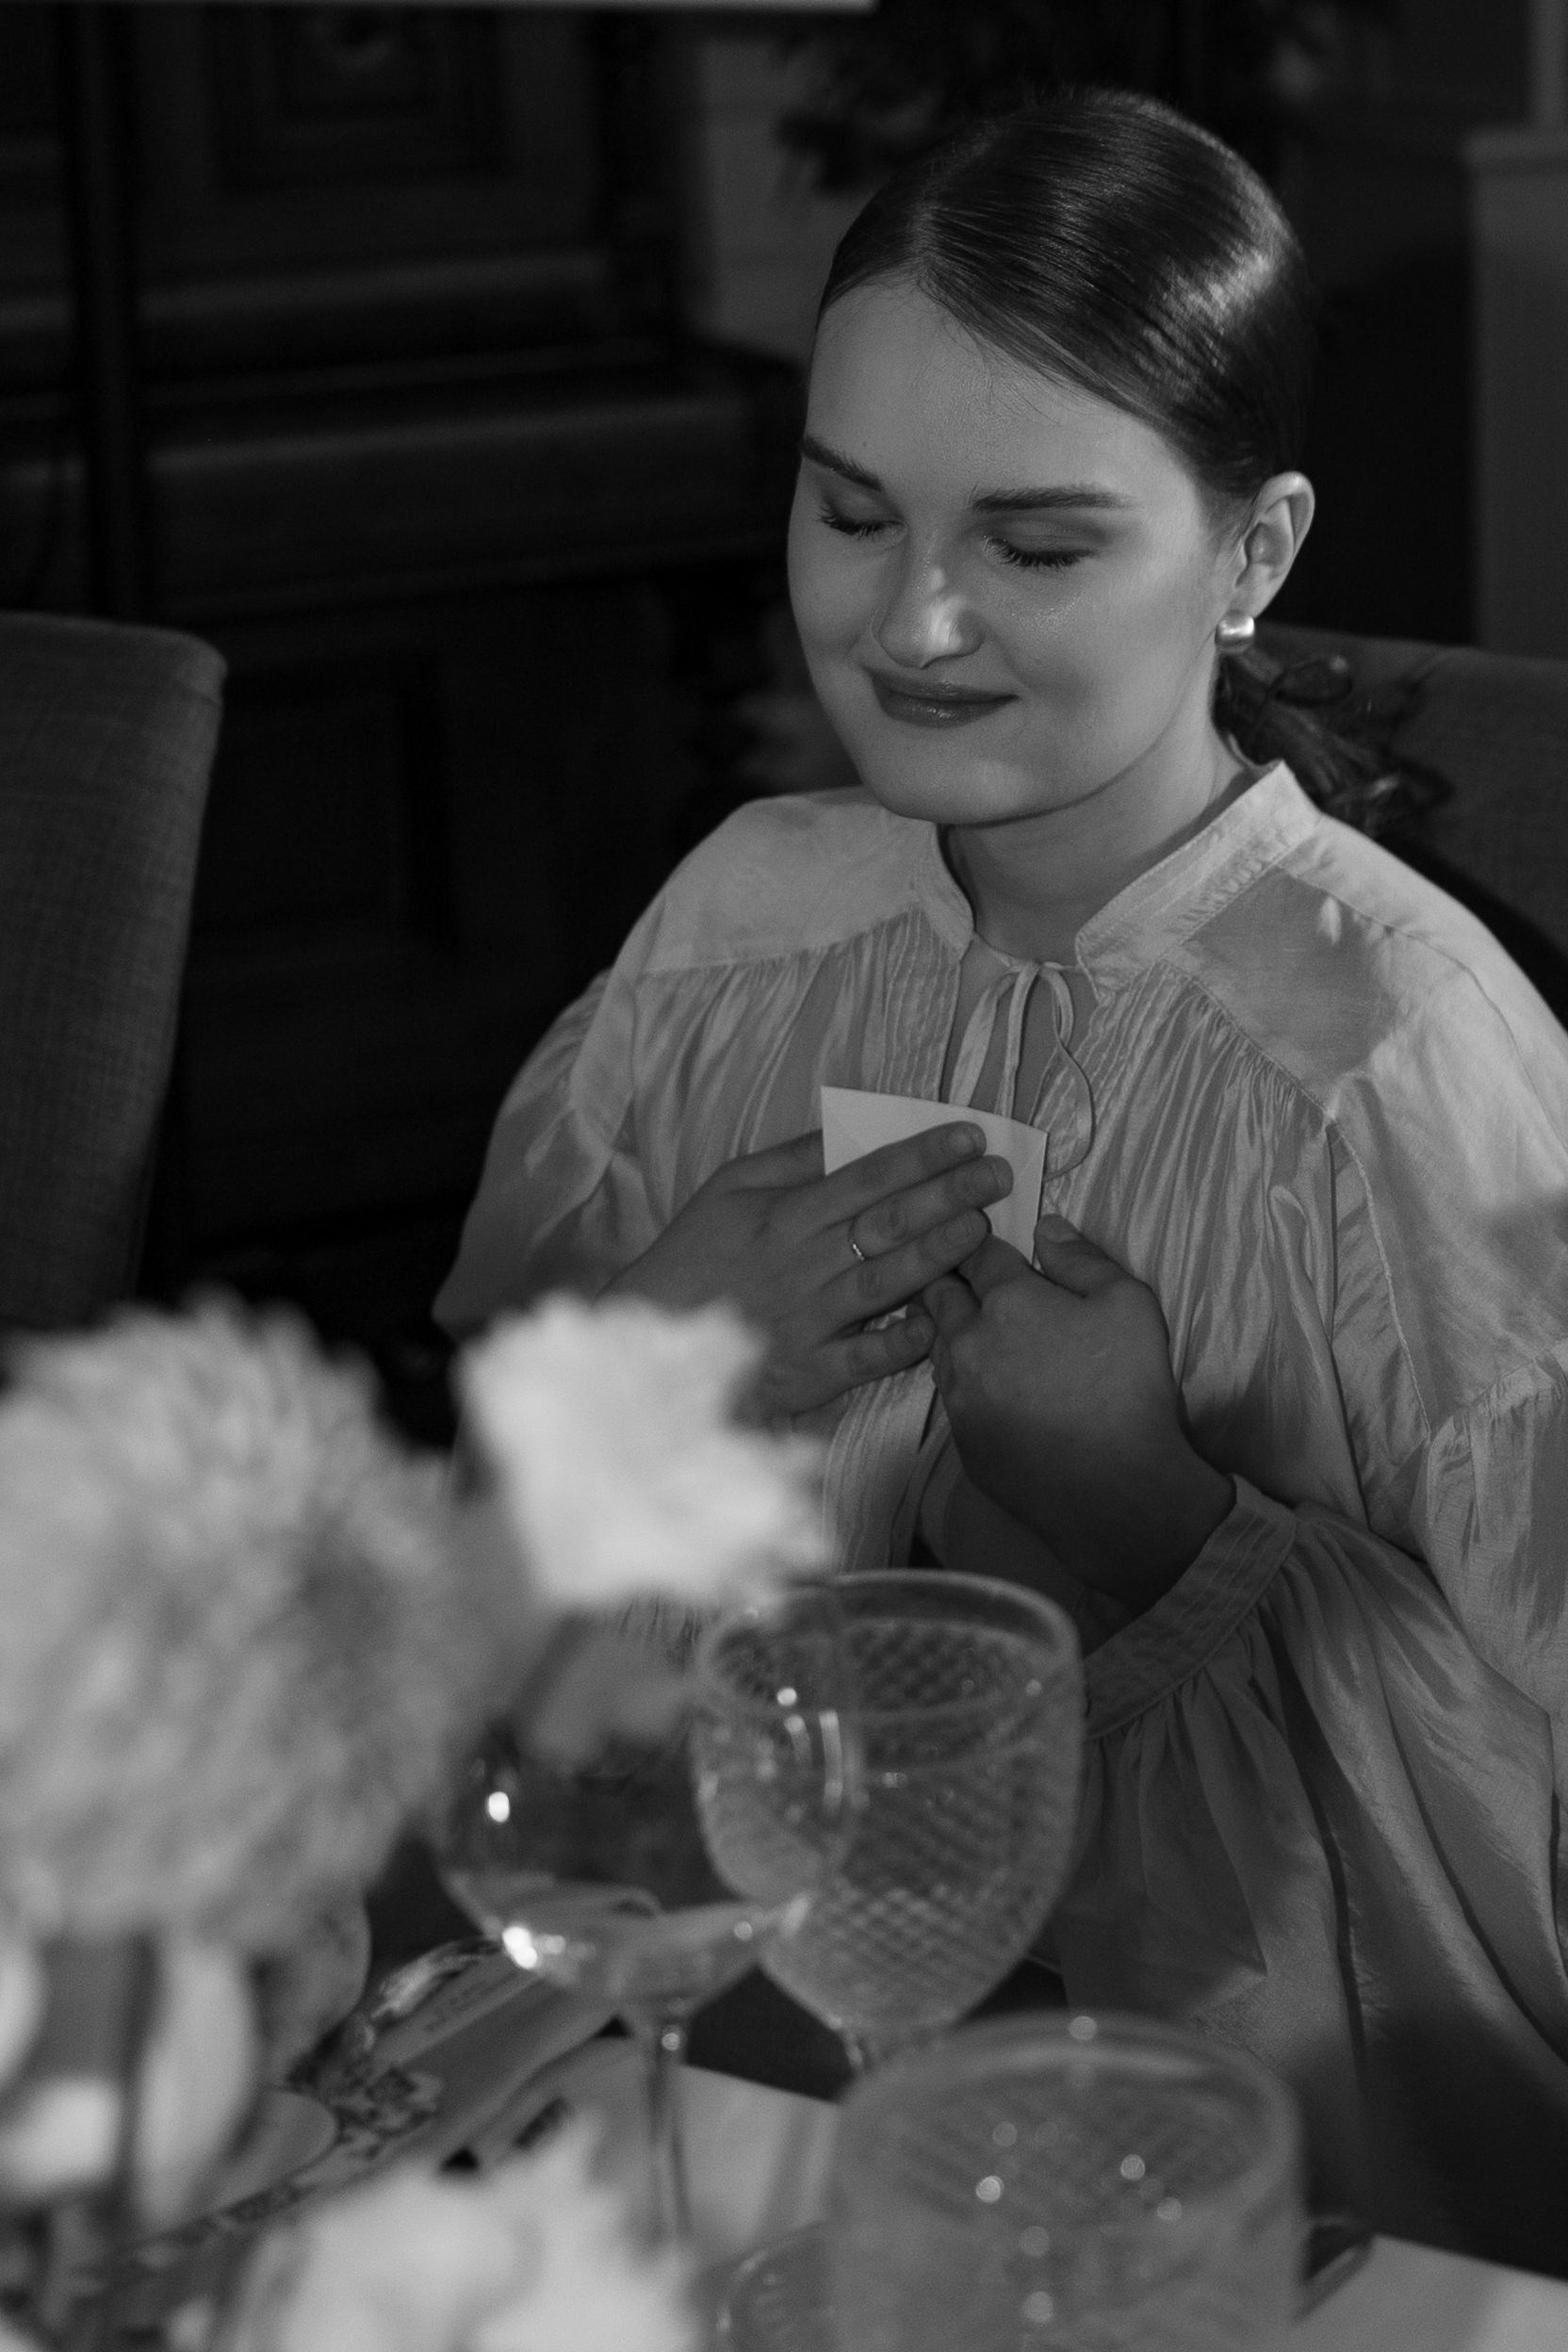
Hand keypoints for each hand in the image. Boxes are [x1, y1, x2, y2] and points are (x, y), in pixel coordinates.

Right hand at [605, 1125, 1011, 1416]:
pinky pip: (868, 1358)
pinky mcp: (810, 1373)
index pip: (866, 1176)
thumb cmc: (692, 1256)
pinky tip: (942, 1320)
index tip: (969, 1135)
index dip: (921, 1154)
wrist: (649, 1339)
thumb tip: (846, 1133)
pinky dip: (905, 1341)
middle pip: (887, 1223)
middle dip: (949, 1194)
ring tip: (983, 1229)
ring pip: (886, 1282)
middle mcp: (803, 1264)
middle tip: (998, 1176)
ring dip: (940, 1254)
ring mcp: (810, 1320)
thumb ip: (789, 1160)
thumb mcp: (728, 1190)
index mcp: (784, 1215)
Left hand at [924, 1216, 1232, 1606]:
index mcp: (1007, 1301)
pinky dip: (960, 1378)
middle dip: (948, 1277)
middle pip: (938, 1294)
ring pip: (935, 1345)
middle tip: (964, 1275)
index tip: (983, 1239)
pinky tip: (984, 1383)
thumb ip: (1081, 1258)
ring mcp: (958, 1395)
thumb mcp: (1128, 1303)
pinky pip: (948, 1394)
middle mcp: (968, 1342)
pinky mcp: (961, 1439)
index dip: (981, 1241)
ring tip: (968, 1324)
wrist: (1118, 1491)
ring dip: (948, 1328)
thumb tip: (1045, 1226)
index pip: (977, 1253)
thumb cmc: (1130, 1387)